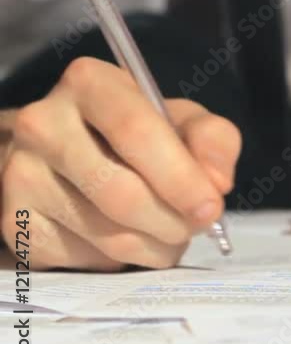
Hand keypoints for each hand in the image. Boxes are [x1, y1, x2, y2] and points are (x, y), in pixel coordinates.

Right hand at [1, 58, 239, 270]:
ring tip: (171, 232)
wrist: (67, 153)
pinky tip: (131, 237)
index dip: (181, 178)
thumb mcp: (182, 121)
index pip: (137, 133)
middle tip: (196, 226)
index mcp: (90, 83)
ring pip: (108, 234)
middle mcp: (43, 124)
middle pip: (122, 193)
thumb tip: (217, 183)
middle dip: (174, 222)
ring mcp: (22, 175)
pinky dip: (126, 260)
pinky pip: (88, 259)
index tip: (211, 207)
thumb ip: (212, 140)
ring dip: (157, 246)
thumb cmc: (136, 133)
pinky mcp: (17, 223)